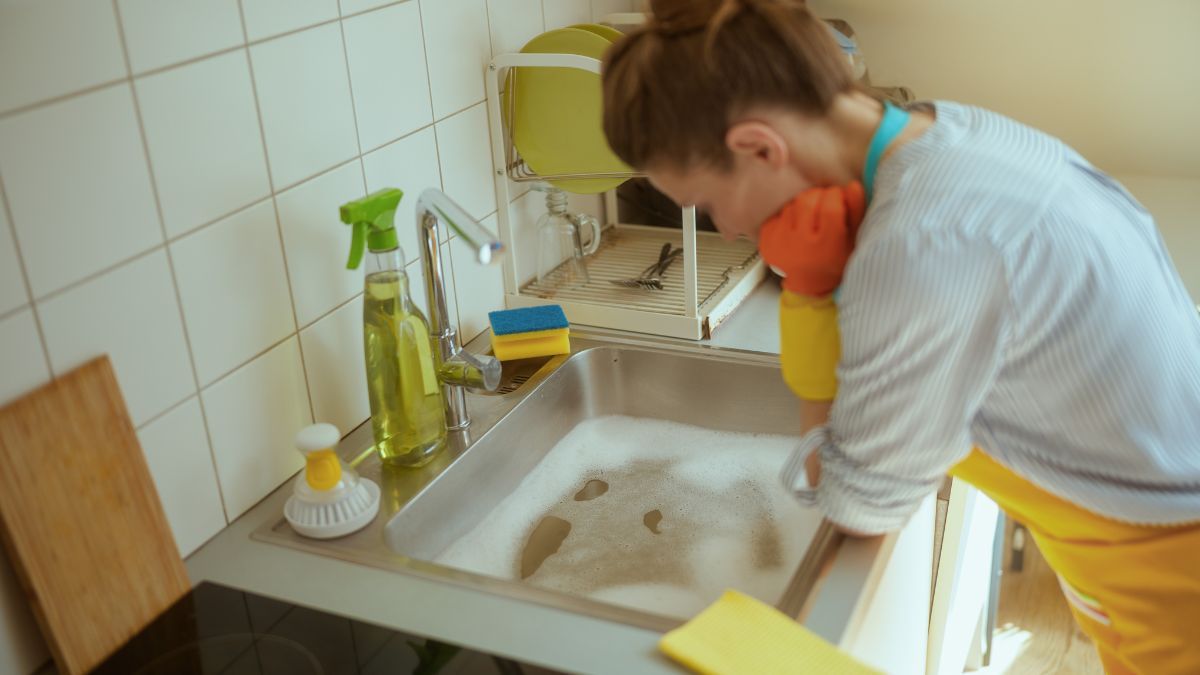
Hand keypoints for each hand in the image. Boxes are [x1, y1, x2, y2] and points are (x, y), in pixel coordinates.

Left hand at [758, 182, 865, 296]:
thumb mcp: (854, 238)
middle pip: (807, 200)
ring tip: (810, 221)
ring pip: (792, 205)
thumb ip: (856, 210)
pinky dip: (789, 216)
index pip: (830, 205)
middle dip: (818, 196)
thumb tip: (852, 185)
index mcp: (826, 244)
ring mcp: (779, 242)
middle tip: (824, 206)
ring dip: (803, 206)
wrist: (809, 282)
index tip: (838, 197)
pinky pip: (778, 214)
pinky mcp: (766, 239)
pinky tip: (796, 228)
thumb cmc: (835, 259)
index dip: (835, 195)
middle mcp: (800, 243)